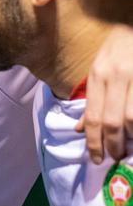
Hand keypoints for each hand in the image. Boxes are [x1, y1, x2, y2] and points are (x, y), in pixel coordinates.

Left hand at [81, 24, 132, 162]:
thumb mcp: (99, 68)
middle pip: (112, 121)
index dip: (93, 142)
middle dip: (114, 145)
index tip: (96, 159)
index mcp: (98, 75)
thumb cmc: (120, 46)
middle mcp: (116, 76)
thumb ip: (91, 98)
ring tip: (131, 149)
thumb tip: (79, 129)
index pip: (92, 116)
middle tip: (116, 158)